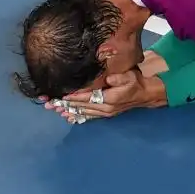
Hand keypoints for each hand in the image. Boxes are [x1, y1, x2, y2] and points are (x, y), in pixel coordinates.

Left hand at [44, 70, 158, 123]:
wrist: (145, 93)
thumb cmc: (136, 82)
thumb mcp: (129, 76)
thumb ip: (118, 78)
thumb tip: (107, 79)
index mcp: (108, 99)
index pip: (85, 98)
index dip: (71, 97)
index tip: (58, 96)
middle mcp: (104, 108)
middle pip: (81, 106)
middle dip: (64, 105)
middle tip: (49, 105)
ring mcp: (104, 112)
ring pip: (83, 112)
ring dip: (69, 111)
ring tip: (55, 111)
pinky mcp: (105, 113)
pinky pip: (89, 116)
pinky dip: (78, 116)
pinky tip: (69, 117)